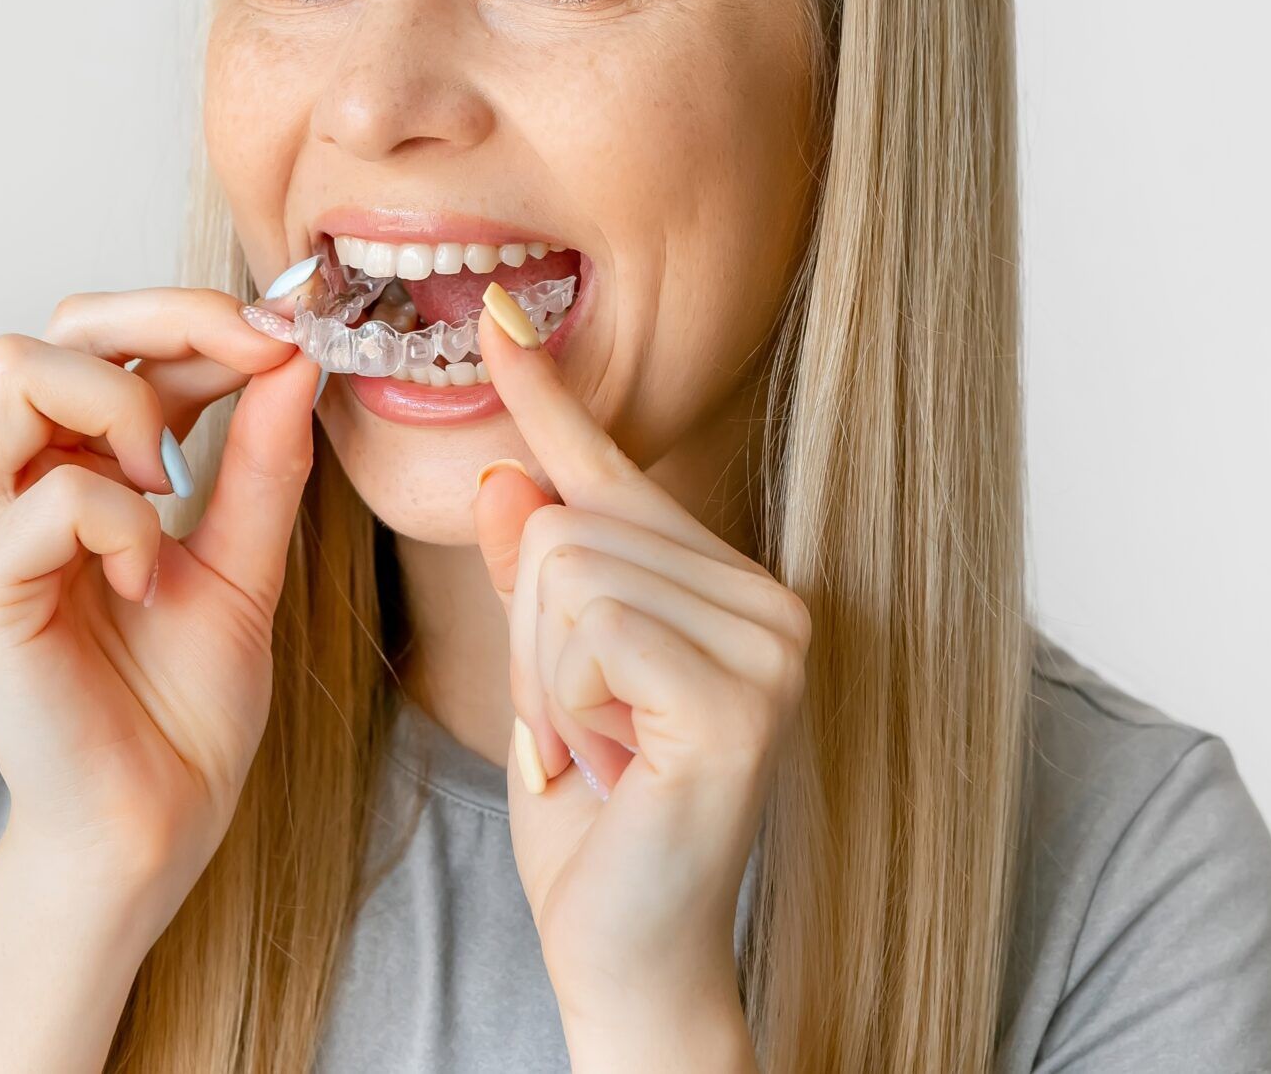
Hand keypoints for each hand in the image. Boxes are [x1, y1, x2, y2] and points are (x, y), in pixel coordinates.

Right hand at [0, 288, 316, 930]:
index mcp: (51, 476)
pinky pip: (51, 494)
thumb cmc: (182, 714)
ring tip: (171, 490)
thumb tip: (294, 354)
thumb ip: (261, 459)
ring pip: (15, 370)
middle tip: (252, 363)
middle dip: (163, 322)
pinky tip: (148, 581)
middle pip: (43, 329)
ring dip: (126, 406)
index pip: (90, 338)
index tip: (281, 339)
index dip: (189, 318)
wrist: (154, 831)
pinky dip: (125, 521)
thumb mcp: (245, 564)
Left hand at [472, 300, 809, 1049]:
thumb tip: (508, 475)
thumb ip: (536, 577)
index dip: (548, 398)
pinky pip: (590, 628)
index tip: (498, 316)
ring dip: (548, 679)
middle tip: (580, 735)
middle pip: (569, 520)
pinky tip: (612, 764)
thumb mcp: (544, 676)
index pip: (614, 475)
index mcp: (730, 586)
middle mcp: (772, 600)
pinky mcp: (738, 697)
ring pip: (568, 568)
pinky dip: (567, 702)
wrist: (625, 955)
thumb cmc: (591, 825)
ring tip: (598, 753)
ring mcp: (769, 647)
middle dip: (534, 639)